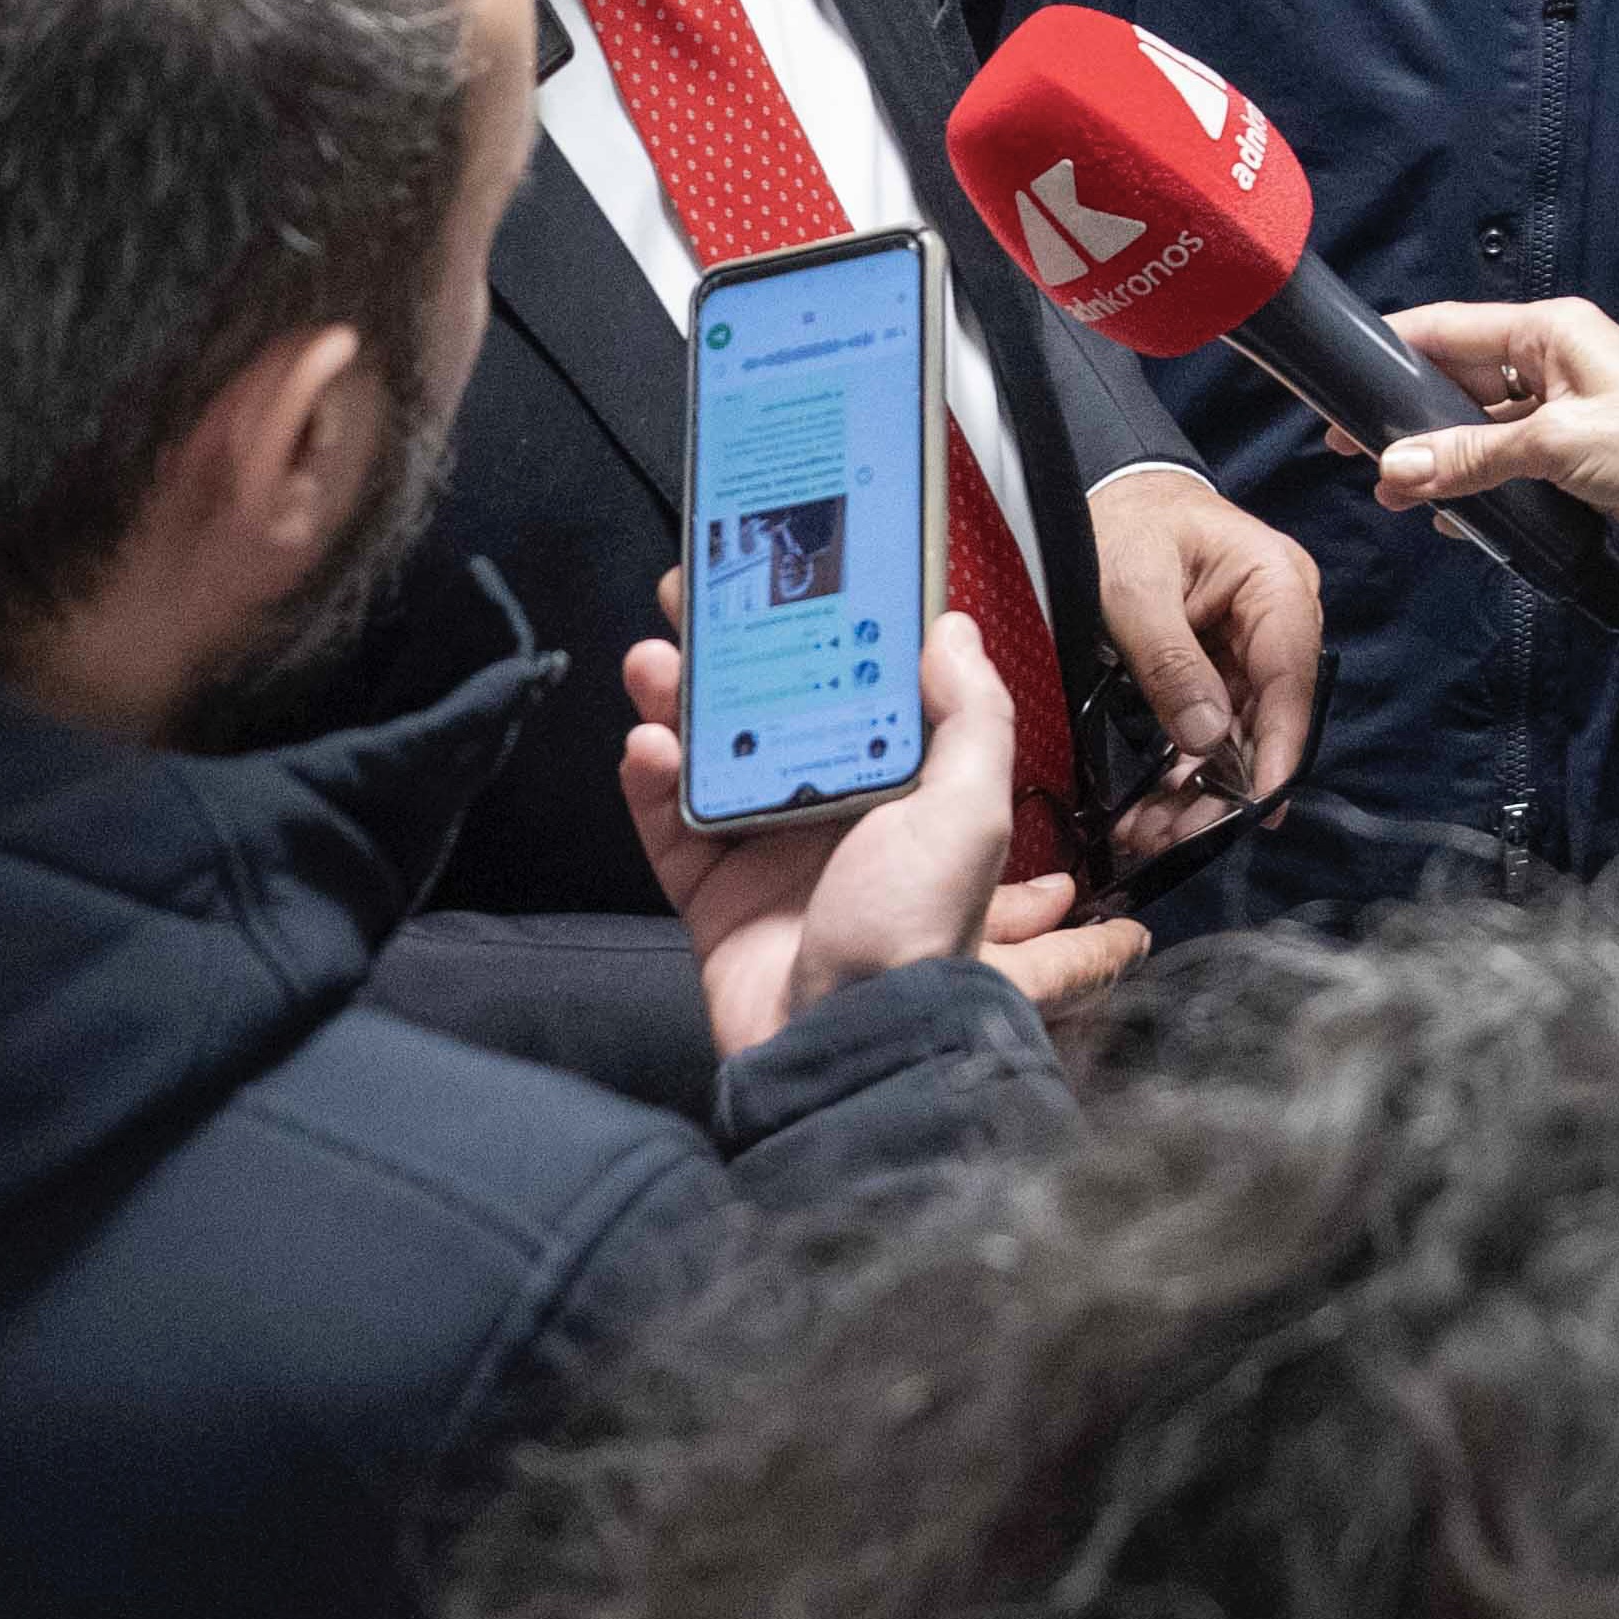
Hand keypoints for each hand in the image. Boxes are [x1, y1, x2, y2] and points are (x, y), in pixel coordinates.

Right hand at [628, 607, 1143, 1049]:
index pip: (856, 690)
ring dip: (677, 702)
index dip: (822, 631)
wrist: (840, 1043)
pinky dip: (650, 782)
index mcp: (899, 789)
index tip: (788, 575)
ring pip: (709, 755)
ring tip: (654, 660)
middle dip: (728, 652)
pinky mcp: (710, 892)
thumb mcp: (968, 813)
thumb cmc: (912, 928)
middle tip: (690, 594)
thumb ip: (971, 717)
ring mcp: (764, 852)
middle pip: (770, 710)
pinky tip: (647, 747)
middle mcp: (832, 813)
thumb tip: (951, 628)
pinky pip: (668, 826)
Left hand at [1084, 469, 1324, 853]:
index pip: (1291, 678)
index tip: (1256, 808)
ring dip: (1205, 786)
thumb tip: (1206, 739)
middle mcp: (1283, 618)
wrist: (1113, 497)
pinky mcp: (1230, 664)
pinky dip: (1191, 765)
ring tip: (1155, 833)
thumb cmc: (1124, 525)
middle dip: (1227, 785)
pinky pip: (1220, 724)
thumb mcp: (1133, 587)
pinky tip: (1159, 805)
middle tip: (1176, 837)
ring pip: (1244, 732)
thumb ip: (1171, 661)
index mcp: (1277, 583)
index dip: (1276, 749)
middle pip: (1270, 717)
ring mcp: (1258, 644)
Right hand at [1373, 295, 1618, 565]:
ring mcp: (1565, 413)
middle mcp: (1552, 364)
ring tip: (1396, 497)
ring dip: (1442, 462)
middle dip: (1407, 419)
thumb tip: (1396, 469)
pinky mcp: (1579, 459)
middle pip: (1457, 382)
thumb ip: (1471, 457)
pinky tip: (1456, 520)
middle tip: (1353, 452)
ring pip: (1481, 430)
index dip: (1389, 355)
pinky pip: (1511, 467)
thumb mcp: (1556, 445)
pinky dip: (1481, 489)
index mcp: (1547, 333)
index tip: (1340, 386)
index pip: (1446, 330)